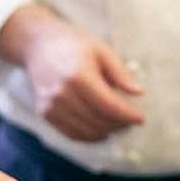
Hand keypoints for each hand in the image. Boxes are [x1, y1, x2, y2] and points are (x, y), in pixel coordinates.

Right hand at [21, 18, 145, 140]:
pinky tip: (101, 129)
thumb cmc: (73, 44)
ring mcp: (51, 106)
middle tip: (131, 121)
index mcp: (79, 76)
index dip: (127, 115)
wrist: (38, 44)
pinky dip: (89, 136)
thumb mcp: (101, 50)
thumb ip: (120, 73)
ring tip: (118, 124)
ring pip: (86, 131)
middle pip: (99, 121)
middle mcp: (63, 94)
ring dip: (106, 132)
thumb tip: (138, 92)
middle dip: (120, 125)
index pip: (109, 106)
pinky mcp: (45, 113)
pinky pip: (71, 133)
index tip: (141, 118)